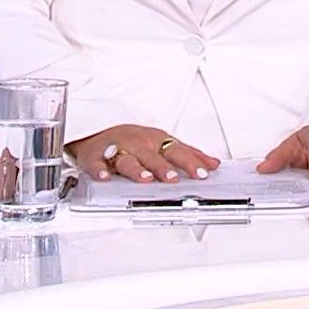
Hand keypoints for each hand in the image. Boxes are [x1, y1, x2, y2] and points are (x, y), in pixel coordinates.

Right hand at [66, 125, 219, 183]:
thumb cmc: (134, 140)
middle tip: (173, 177)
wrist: (97, 130)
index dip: (190, 163)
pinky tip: (105, 177)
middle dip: (163, 167)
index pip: (177, 152)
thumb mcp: (163, 143)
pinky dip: (100, 170)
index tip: (203, 173)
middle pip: (153, 156)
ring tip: (145, 178)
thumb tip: (213, 164)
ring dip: (136, 169)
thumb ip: (188, 155)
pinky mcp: (96, 157)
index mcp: (156, 141)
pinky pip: (97, 164)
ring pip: (127, 160)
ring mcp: (117, 150)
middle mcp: (138, 145)